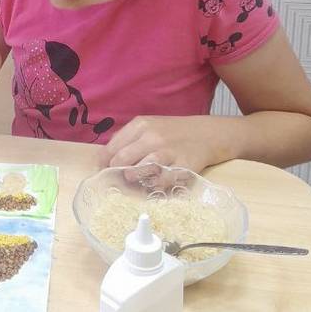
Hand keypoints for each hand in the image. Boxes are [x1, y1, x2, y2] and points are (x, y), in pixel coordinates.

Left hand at [105, 116, 238, 177]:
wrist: (208, 134)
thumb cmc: (173, 133)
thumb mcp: (149, 127)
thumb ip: (129, 140)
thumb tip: (105, 159)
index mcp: (140, 125)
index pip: (112, 147)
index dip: (103, 163)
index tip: (102, 172)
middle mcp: (152, 136)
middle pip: (122, 160)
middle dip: (116, 173)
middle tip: (117, 181)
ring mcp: (168, 151)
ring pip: (141, 170)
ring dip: (133, 179)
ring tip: (134, 181)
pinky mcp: (183, 165)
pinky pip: (163, 181)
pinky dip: (154, 186)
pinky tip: (153, 185)